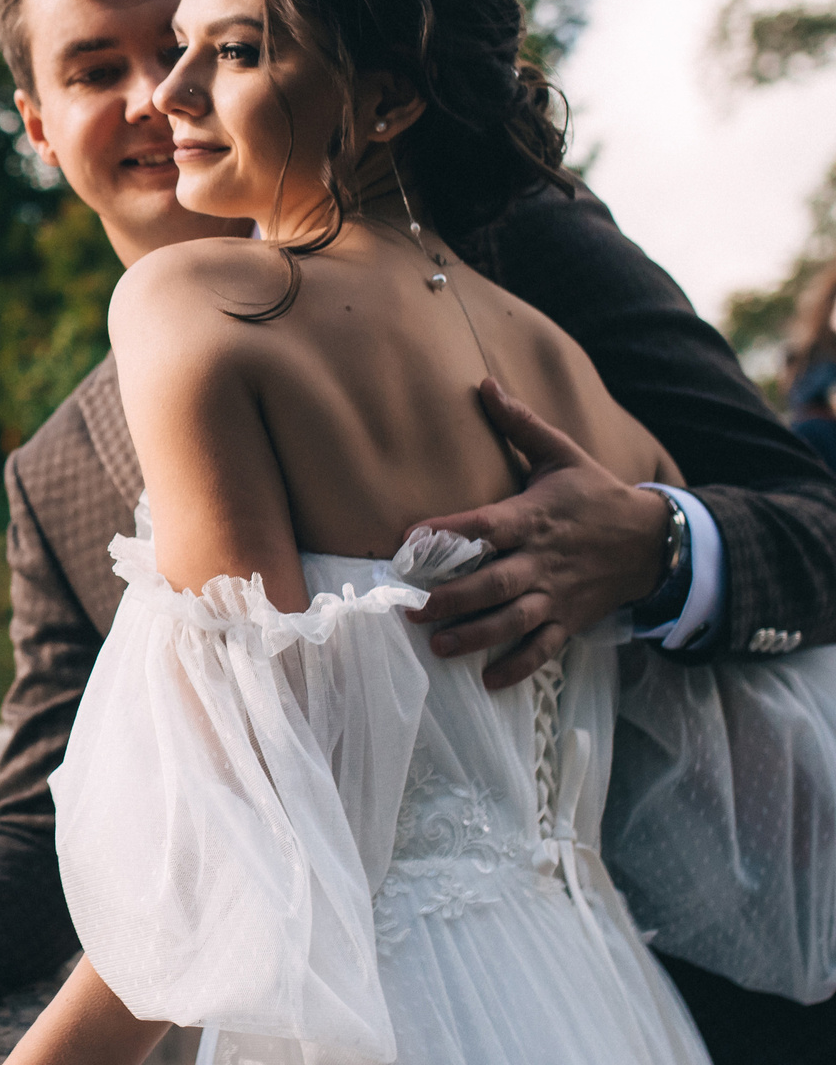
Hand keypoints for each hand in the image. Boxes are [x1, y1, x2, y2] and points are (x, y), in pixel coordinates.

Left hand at [403, 377, 675, 690]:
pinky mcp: (569, 620)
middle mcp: (540, 560)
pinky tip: (490, 681)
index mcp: (532, 517)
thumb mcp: (561, 455)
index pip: (484, 526)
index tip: (409, 541)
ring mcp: (555, 594)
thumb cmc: (595, 494)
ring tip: (438, 647)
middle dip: (453, 600)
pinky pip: (543, 648)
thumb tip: (484, 383)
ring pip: (513, 621)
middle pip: (494, 584)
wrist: (655, 539)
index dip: (448, 533)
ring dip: (475, 637)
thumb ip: (520, 424)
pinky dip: (519, 667)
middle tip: (413, 611)